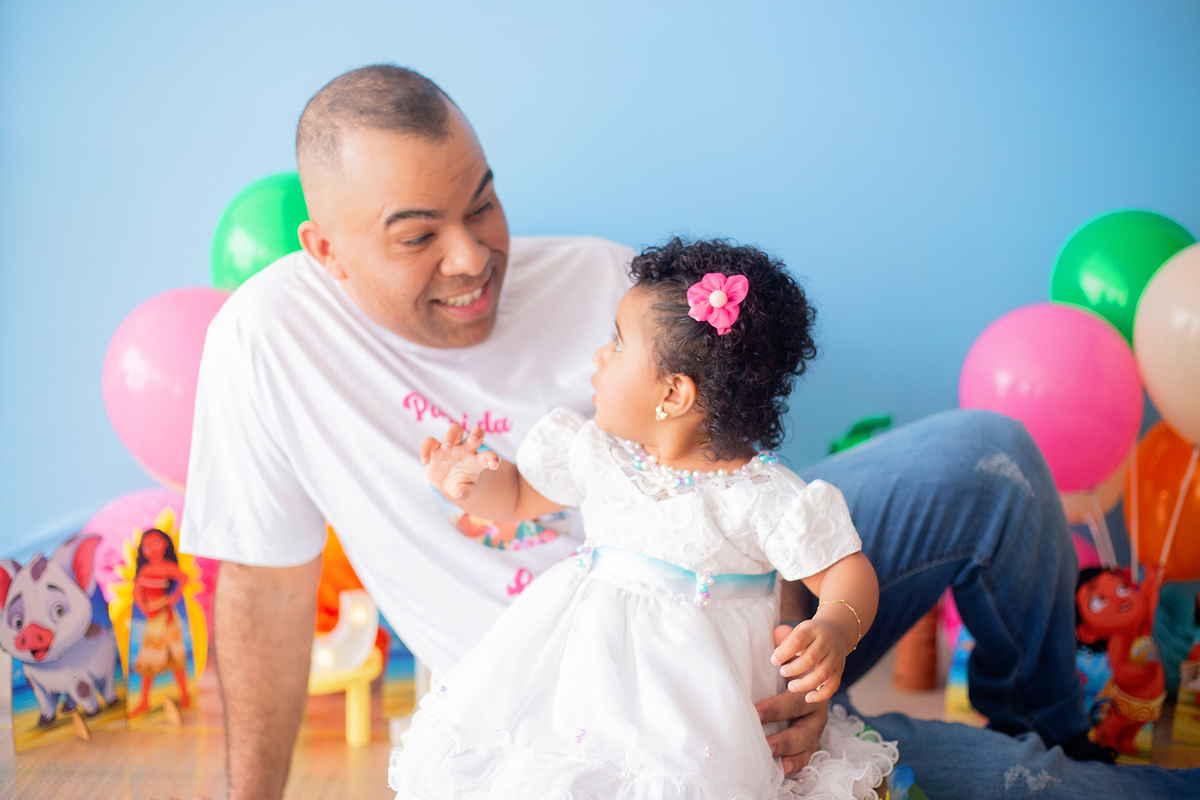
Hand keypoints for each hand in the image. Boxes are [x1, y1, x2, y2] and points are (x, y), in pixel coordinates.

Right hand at [421, 424, 499, 500]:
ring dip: (452, 435)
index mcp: (477, 461)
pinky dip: (426, 449)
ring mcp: (451, 447)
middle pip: (476, 434)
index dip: (493, 458)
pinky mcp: (435, 448)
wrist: (446, 481)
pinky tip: (425, 462)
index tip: (495, 465)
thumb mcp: (462, 490)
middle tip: (472, 441)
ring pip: (455, 430)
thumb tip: (460, 492)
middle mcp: (466, 450)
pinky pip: (430, 442)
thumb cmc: (459, 484)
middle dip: (476, 435)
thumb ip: (464, 492)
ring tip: (447, 447)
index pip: (488, 456)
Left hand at [756, 624, 829, 772]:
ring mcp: (817, 723)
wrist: (822, 658)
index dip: (774, 707)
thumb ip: (786, 640)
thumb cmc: (798, 653)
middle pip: (802, 722)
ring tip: (775, 760)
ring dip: (791, 750)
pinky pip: (810, 751)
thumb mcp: (795, 645)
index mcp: (812, 683)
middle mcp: (817, 706)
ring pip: (808, 740)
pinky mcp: (814, 736)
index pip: (793, 696)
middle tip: (760, 736)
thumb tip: (778, 631)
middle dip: (781, 730)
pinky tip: (785, 768)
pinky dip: (799, 761)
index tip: (753, 710)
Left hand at [771, 618, 846, 703]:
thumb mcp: (799, 630)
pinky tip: (808, 698)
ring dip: (805, 683)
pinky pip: (833, 685)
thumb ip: (788, 643)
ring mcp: (835, 658)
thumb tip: (776, 656)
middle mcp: (826, 644)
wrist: (836, 631)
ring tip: (791, 687)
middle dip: (794, 668)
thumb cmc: (811, 634)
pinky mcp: (839, 670)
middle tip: (782, 671)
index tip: (774, 660)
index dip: (785, 652)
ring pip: (822, 674)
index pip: (799, 640)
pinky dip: (821, 695)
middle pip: (811, 658)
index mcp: (813, 631)